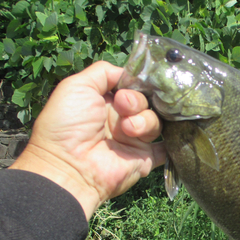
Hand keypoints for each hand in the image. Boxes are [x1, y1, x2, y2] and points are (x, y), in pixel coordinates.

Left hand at [10, 61, 165, 219]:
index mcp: (106, 102)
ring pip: (155, 121)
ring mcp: (134, 140)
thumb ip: (103, 72)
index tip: (127, 87)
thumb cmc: (67, 125)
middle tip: (124, 107)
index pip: (131, 87)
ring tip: (128, 128)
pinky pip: (166, 149)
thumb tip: (128, 73)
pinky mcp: (144, 159)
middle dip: (136, 101)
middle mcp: (121, 120)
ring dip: (144, 120)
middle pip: (146, 102)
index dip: (134, 84)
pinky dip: (172, 143)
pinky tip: (172, 136)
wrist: (69, 167)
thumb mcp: (77, 86)